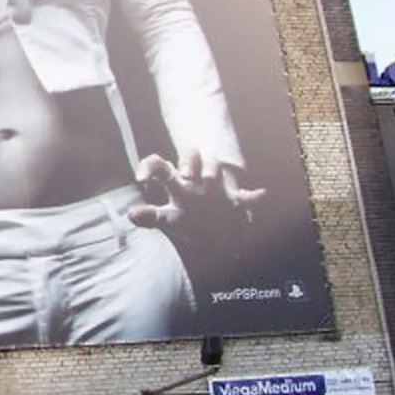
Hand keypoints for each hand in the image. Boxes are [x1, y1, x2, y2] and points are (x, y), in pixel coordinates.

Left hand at [127, 149, 265, 233]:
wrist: (218, 235)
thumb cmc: (187, 222)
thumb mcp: (166, 220)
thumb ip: (148, 216)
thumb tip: (132, 213)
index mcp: (175, 184)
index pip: (158, 166)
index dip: (149, 167)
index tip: (141, 179)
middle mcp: (194, 182)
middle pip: (189, 160)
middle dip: (188, 161)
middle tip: (184, 174)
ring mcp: (215, 189)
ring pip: (214, 169)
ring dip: (212, 171)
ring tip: (209, 179)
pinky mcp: (235, 201)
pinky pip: (246, 197)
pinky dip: (254, 197)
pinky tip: (262, 194)